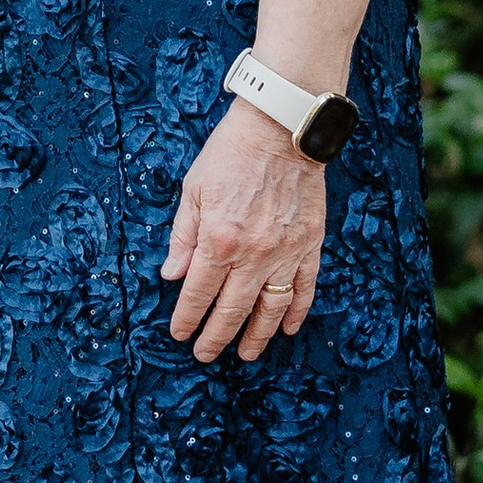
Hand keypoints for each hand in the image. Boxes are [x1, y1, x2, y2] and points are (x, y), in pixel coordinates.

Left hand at [162, 99, 329, 365]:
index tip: (179, 334)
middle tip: (205, 354)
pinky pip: (305, 288)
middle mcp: (253, 253)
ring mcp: (285, 252)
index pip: (198, 293)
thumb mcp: (193, 190)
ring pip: (271, 309)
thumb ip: (182, 237)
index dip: (186, 318)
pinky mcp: (310, 245)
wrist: (281, 128)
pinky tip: (288, 329)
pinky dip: (297, 312)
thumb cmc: (231, 153)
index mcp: (219, 240)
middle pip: (232, 310)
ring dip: (257, 336)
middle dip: (216, 337)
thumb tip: (172, 275)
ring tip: (245, 354)